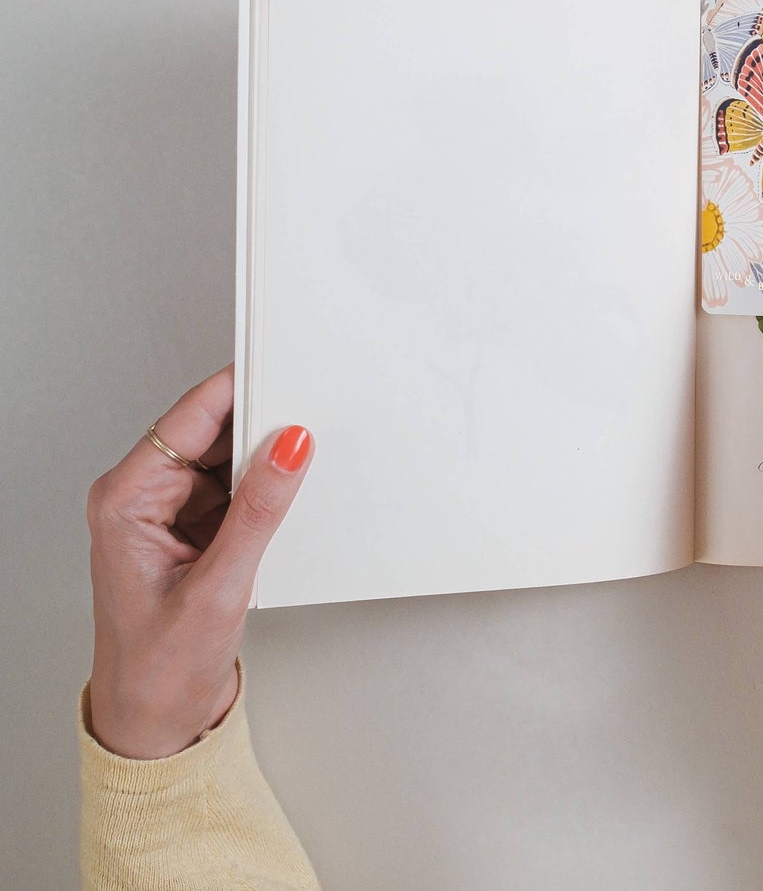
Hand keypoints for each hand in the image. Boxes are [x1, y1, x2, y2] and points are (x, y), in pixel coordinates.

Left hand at [86, 365, 312, 757]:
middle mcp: (140, 498)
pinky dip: (264, 484)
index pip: (188, 419)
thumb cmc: (159, 669)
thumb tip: (288, 446)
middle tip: (308, 417)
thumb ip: (259, 509)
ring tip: (301, 464)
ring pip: (227, 455)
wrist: (156, 724)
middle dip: (260, 422)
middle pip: (209, 429)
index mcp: (125, 501)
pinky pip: (235, 485)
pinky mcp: (194, 528)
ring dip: (264, 457)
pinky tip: (287, 493)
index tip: (282, 367)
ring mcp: (167, 512)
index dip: (237, 387)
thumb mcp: (220, 586)